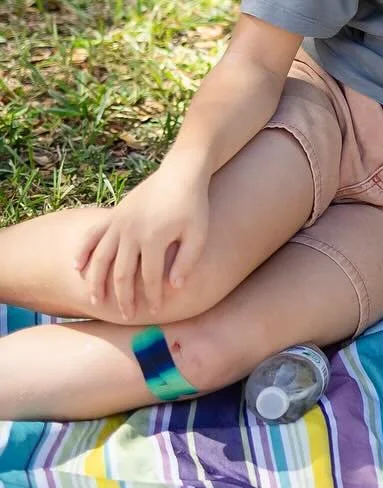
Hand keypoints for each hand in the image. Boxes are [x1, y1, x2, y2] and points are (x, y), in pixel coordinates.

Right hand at [76, 163, 208, 317]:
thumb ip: (187, 261)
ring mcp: (119, 223)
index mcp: (154, 239)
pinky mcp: (113, 214)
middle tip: (127, 315)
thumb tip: (174, 287)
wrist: (181, 173)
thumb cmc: (194, 205)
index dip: (152, 297)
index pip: (150, 278)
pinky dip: (82, 252)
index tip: (155, 312)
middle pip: (122, 273)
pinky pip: (92, 236)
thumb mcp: (198, 233)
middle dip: (124, 297)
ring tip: (96, 300)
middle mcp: (132, 232)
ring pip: (101, 259)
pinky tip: (78, 268)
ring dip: (97, 281)